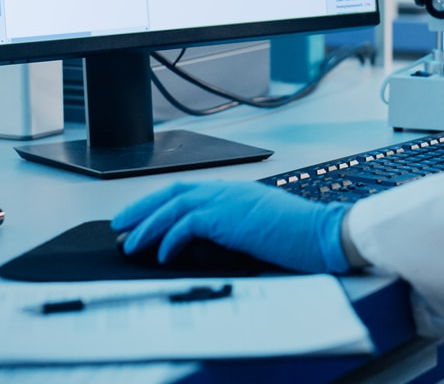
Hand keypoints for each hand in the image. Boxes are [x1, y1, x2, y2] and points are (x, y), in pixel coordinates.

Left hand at [112, 180, 351, 273]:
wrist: (323, 233)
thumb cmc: (301, 235)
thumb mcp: (260, 228)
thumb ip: (233, 227)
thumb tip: (207, 241)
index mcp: (235, 191)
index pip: (188, 191)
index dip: (160, 203)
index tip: (140, 217)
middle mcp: (228, 190)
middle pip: (173, 192)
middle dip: (142, 208)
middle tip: (120, 225)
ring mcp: (228, 200)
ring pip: (174, 206)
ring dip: (148, 225)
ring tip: (130, 243)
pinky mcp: (228, 216)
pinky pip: (187, 224)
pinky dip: (170, 239)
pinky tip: (162, 254)